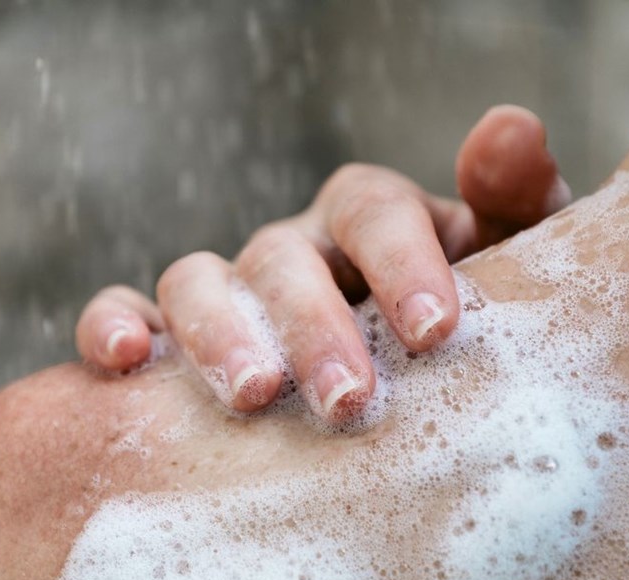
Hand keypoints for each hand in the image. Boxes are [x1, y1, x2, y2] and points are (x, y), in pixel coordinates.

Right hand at [76, 105, 568, 420]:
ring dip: (219, 332)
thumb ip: (515, 204)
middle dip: (313, 325)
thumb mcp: (510, 272)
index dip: (402, 261)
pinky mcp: (167, 337)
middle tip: (347, 401)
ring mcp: (227, 289)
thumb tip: (508, 127)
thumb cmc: (466, 334)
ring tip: (253, 397)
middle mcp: (294, 250)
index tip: (436, 333)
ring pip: (197, 279)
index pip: (374, 209)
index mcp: (372, 224)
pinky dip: (112, 323)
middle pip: (285, 256)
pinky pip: (121, 309)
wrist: (411, 402)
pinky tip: (127, 360)